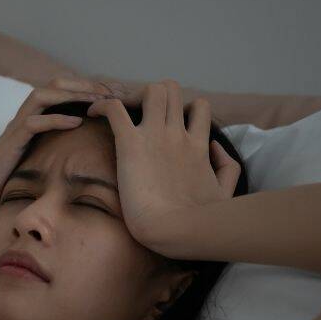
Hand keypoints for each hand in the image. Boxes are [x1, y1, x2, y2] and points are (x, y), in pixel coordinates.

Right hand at [0, 78, 112, 236]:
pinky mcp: (9, 144)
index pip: (60, 90)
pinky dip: (56, 119)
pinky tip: (78, 122)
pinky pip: (33, 123)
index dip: (86, 88)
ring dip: (72, 95)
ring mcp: (13, 129)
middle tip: (110, 91)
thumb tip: (87, 151)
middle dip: (84, 84)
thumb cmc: (8, 189)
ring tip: (98, 101)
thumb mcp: (38, 164)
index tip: (111, 94)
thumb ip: (55, 151)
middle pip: (54, 84)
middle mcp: (22, 118)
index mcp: (31, 120)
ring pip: (42, 95)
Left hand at [85, 79, 241, 250]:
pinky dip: (102, 106)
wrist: (173, 229)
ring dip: (134, 95)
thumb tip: (215, 146)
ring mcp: (154, 136)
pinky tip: (93, 114)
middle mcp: (177, 134)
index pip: (199, 107)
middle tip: (142, 112)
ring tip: (120, 111)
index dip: (185, 107)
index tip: (170, 122)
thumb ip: (227, 166)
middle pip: (172, 90)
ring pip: (150, 91)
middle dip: (158, 94)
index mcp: (198, 145)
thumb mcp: (225, 191)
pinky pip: (114, 108)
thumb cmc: (198, 219)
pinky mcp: (130, 143)